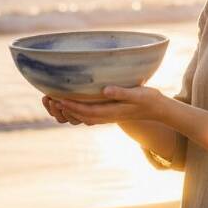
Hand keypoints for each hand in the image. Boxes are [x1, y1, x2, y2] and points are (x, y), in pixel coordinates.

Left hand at [48, 85, 164, 125]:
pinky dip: (77, 110)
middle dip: (65, 109)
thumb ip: (121, 92)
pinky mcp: (109, 112)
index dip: (71, 106)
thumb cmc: (149, 99)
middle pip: (80, 115)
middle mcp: (106, 116)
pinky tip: (71, 102)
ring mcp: (107, 115)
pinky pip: (89, 114)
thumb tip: (104, 90)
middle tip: (49, 99)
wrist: (158, 109)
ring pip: (83, 117)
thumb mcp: (138, 93)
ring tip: (55, 101)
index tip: (57, 98)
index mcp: (111, 112)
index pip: (86, 110)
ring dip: (69, 111)